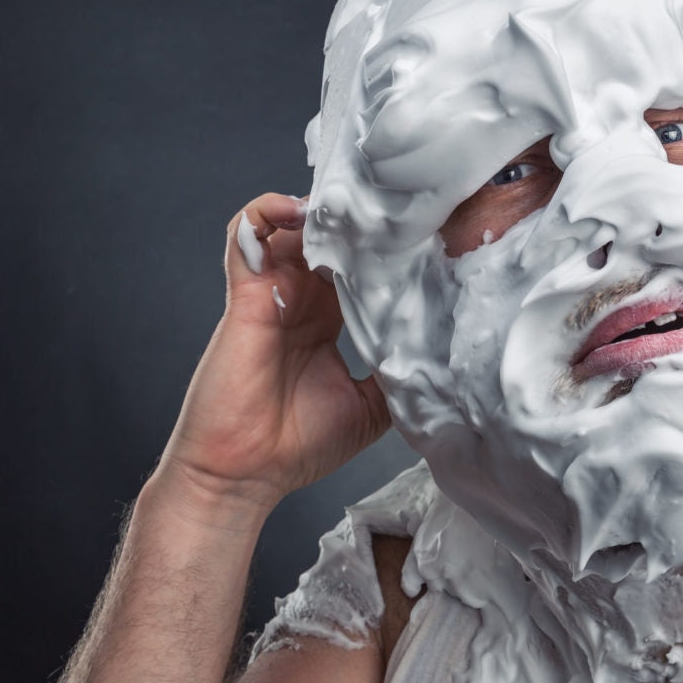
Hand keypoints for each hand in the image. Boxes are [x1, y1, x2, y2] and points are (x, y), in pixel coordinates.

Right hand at [158, 193, 389, 517]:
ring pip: (291, 226)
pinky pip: (245, 234)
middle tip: (393, 208)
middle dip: (359, 220)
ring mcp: (273, 294)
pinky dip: (266, 211)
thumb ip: (397, 372)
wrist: (245, 475)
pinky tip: (299, 212)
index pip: (360, 267)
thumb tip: (438, 352)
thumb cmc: (297, 447)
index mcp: (328, 322)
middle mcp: (301, 302)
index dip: (384, 249)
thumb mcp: (370, 407)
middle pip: (330, 240)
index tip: (419, 236)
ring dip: (319, 211)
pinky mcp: (246, 294)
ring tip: (351, 208)